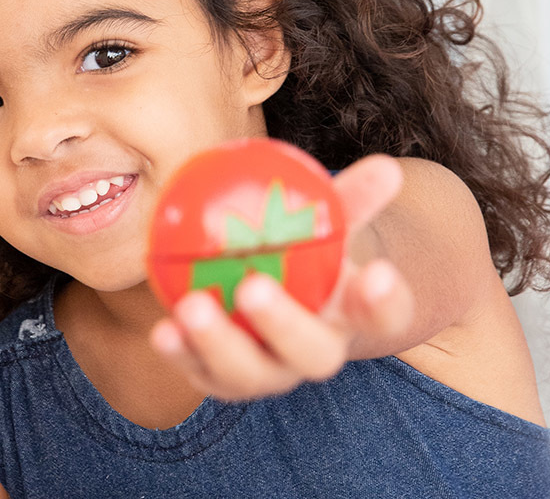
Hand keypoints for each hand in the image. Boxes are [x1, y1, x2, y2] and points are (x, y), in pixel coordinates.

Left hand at [148, 154, 415, 401]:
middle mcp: (315, 354)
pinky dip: (181, 353)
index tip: (377, 273)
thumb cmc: (306, 250)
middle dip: (284, 326)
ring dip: (219, 342)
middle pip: (312, 353)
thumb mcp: (327, 221)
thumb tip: (387, 166)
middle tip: (254, 287)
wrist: (273, 292)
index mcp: (353, 317)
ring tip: (193, 306)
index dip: (384, 301)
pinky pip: (201, 372)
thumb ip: (350, 197)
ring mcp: (269, 373)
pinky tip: (162, 329)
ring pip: (250, 372)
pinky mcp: (224, 381)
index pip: (385, 316)